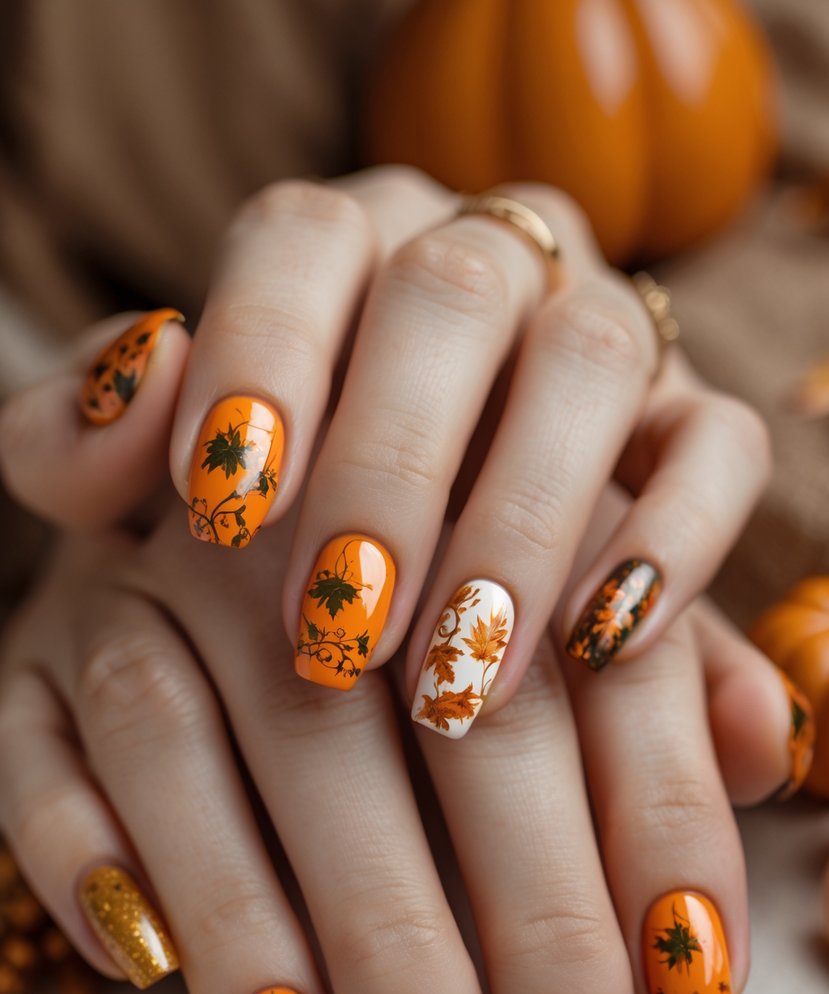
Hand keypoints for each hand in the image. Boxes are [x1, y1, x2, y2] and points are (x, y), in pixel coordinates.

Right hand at [0, 420, 799, 993]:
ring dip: (270, 934)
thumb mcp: (552, 577)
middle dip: (479, 922)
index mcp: (450, 486)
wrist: (209, 456)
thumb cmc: (418, 555)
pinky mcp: (29, 648)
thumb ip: (663, 654)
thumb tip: (764, 744)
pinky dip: (80, 854)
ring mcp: (135, 584)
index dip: (643, 825)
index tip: (688, 993)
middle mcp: (284, 526)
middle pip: (388, 725)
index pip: (570, 661)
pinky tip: (143, 971)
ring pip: (195, 750)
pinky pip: (36, 748)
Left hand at [1, 168, 771, 740]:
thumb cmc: (245, 524)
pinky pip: (720, 445)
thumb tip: (134, 387)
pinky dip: (673, 540)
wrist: (392, 577)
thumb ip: (78, 447)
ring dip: (523, 520)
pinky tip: (600, 647)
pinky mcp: (690, 421)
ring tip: (455, 674)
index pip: (304, 237)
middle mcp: (477, 257)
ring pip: (592, 358)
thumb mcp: (133, 497)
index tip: (222, 504)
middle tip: (334, 631)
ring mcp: (596, 328)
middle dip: (393, 466)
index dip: (265, 355)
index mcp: (340, 246)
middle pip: (453, 294)